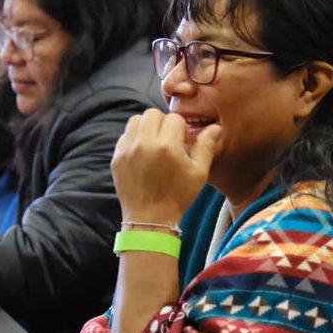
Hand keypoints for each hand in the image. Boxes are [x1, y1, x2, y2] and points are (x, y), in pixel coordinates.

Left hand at [111, 110, 220, 225]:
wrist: (150, 219)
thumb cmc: (178, 197)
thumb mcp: (199, 173)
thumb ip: (206, 146)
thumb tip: (215, 127)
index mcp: (167, 146)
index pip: (174, 118)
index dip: (181, 128)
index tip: (183, 142)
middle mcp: (144, 144)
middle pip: (152, 113)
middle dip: (163, 122)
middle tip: (168, 139)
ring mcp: (127, 150)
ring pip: (136, 120)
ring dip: (146, 127)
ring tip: (154, 143)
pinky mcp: (117, 158)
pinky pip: (125, 136)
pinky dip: (134, 139)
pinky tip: (143, 153)